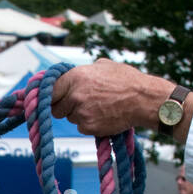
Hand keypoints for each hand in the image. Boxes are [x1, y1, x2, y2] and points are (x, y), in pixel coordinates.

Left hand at [51, 60, 182, 137]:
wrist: (143, 99)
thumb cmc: (126, 80)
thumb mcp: (102, 66)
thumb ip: (83, 71)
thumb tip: (70, 74)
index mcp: (75, 77)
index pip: (49, 91)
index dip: (50, 96)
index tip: (52, 99)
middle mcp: (74, 95)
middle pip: (56, 108)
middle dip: (65, 107)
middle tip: (80, 103)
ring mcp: (80, 113)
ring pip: (70, 118)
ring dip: (79, 115)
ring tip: (99, 106)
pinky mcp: (88, 127)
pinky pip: (81, 127)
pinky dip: (89, 124)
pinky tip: (104, 115)